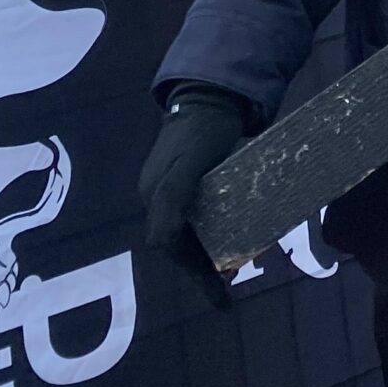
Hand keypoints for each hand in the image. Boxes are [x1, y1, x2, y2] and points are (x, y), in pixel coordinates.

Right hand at [138, 85, 251, 299]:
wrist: (212, 95)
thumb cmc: (206, 127)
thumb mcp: (192, 161)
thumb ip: (174, 196)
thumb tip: (160, 242)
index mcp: (156, 194)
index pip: (169, 244)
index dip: (192, 270)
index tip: (217, 291)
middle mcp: (158, 195)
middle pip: (177, 243)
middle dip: (200, 267)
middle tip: (226, 289)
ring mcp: (170, 188)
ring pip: (186, 233)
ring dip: (205, 254)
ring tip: (231, 272)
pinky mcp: (185, 181)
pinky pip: (193, 218)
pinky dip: (209, 235)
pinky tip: (229, 240)